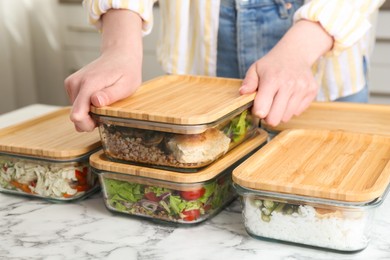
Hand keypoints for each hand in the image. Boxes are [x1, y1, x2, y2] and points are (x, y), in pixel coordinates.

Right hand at [64, 9, 142, 131]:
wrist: (119, 54)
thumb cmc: (126, 70)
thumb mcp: (126, 85)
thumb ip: (110, 95)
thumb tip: (95, 101)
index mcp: (89, 83)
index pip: (78, 113)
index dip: (87, 124)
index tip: (99, 123)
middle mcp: (76, 82)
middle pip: (75, 116)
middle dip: (90, 120)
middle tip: (107, 112)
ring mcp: (71, 83)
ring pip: (76, 112)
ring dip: (89, 113)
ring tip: (104, 103)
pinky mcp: (71, 85)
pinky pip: (77, 105)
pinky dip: (87, 107)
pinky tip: (98, 99)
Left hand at [240, 51, 317, 126]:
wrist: (296, 53)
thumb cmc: (272, 64)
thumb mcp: (255, 69)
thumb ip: (248, 82)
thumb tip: (243, 93)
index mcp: (272, 79)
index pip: (262, 110)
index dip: (257, 112)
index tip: (257, 106)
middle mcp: (289, 85)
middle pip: (274, 119)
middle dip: (268, 117)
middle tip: (267, 107)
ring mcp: (302, 88)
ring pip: (286, 117)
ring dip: (279, 113)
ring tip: (277, 100)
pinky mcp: (312, 91)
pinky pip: (297, 112)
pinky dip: (291, 109)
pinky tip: (288, 97)